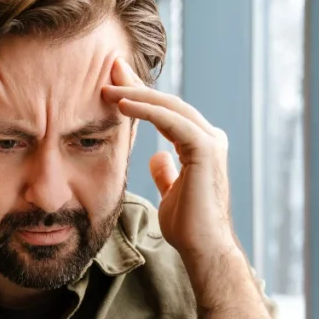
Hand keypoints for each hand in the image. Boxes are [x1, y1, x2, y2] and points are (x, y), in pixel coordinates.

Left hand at [102, 58, 239, 276]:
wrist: (202, 248)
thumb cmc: (188, 227)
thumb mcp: (170, 194)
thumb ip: (166, 172)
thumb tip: (156, 156)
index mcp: (201, 146)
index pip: (167, 113)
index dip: (141, 98)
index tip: (115, 86)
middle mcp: (209, 138)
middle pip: (167, 103)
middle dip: (137, 86)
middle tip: (110, 70)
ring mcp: (210, 141)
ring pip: (168, 107)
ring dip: (136, 94)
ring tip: (108, 86)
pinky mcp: (205, 149)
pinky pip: (171, 121)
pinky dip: (146, 110)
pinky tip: (124, 104)